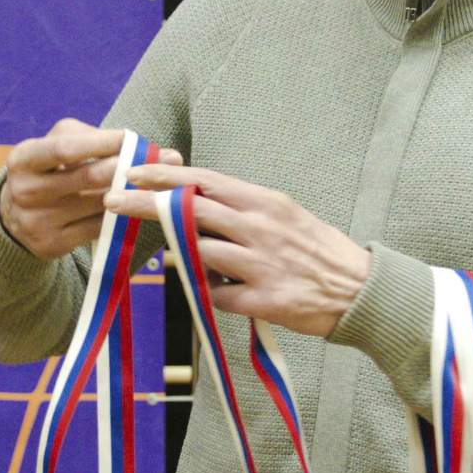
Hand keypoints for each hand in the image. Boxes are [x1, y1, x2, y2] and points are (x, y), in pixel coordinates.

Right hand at [0, 118, 182, 259]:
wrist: (16, 215)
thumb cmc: (48, 169)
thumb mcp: (54, 145)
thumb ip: (88, 137)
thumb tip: (134, 141)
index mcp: (23, 159)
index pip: (65, 149)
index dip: (101, 143)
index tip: (132, 138)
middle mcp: (26, 191)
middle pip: (88, 177)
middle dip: (126, 167)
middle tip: (159, 161)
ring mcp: (37, 221)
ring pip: (99, 204)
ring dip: (131, 192)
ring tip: (155, 182)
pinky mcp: (51, 245)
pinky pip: (98, 228)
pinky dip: (120, 216)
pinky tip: (135, 206)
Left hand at [105, 164, 370, 336]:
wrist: (360, 292)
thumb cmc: (317, 251)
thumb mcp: (283, 216)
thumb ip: (241, 210)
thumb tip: (195, 205)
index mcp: (265, 202)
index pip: (205, 181)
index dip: (165, 175)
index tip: (133, 171)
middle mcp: (261, 228)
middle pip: (191, 211)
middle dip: (146, 204)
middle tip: (112, 201)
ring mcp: (261, 265)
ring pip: (198, 253)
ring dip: (177, 255)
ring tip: (166, 257)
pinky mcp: (264, 301)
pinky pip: (217, 296)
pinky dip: (206, 293)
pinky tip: (208, 292)